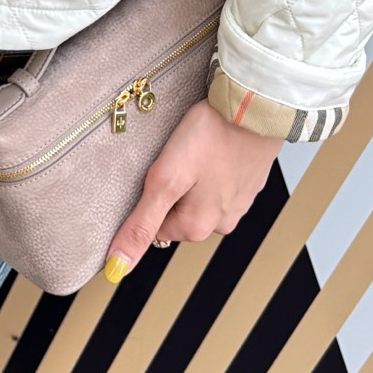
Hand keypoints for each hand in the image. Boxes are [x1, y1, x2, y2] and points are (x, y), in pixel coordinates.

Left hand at [102, 101, 281, 281]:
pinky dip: (213, 167)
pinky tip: (213, 147)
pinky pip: (220, 182)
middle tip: (176, 157)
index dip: (149, 197)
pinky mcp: (249, 182)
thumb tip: (117, 267)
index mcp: (198, 227)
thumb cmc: (211, 135)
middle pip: (177, 212)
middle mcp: (222, 222)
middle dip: (172, 187)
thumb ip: (141, 224)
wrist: (255, 106)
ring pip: (200, 196)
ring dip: (194, 177)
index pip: (155, 228)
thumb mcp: (165, 179)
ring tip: (197, 148)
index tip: (156, 173)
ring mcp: (239, 202)